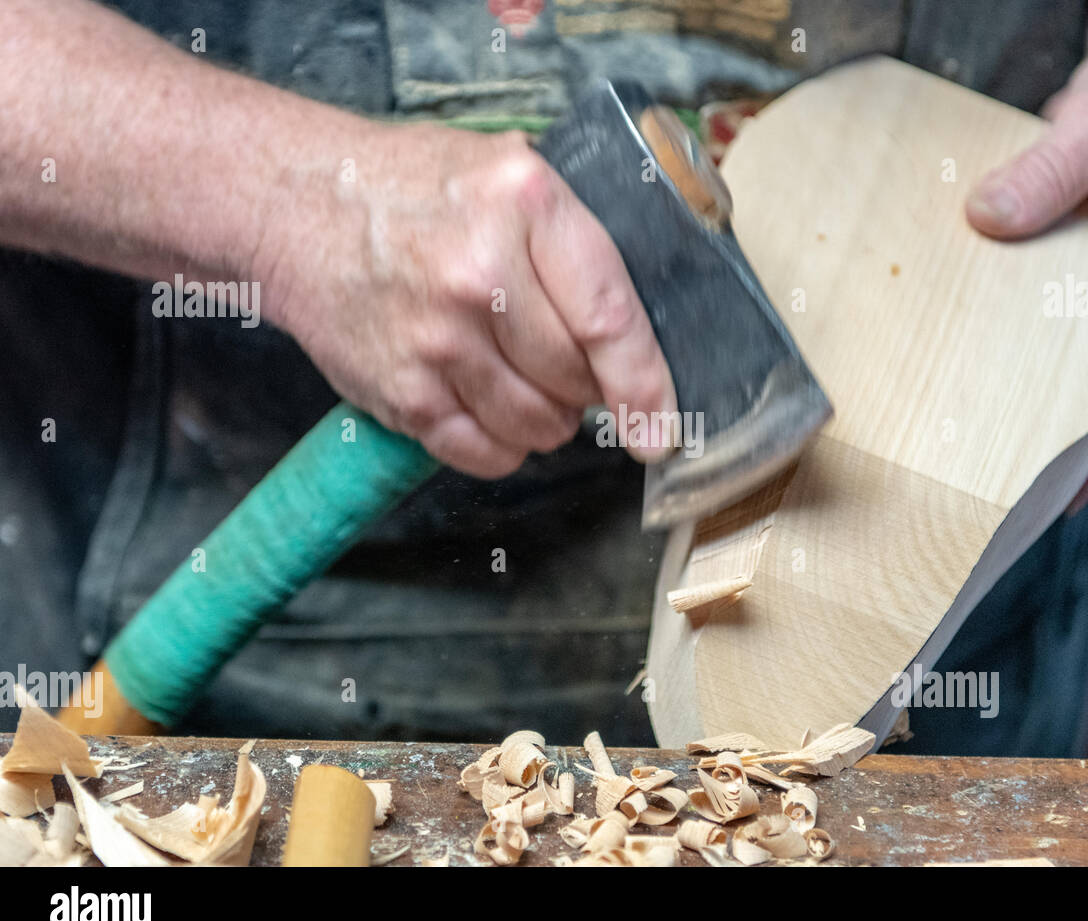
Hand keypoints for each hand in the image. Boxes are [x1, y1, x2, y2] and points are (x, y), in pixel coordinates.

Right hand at [258, 123, 676, 478]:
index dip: (645, 386)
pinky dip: (501, 448)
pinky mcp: (399, 390)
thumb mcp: (507, 169)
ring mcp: (435, 339)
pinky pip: (480, 453)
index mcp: (524, 207)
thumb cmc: (412, 188)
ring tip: (527, 383)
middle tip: (569, 369)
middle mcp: (479, 275)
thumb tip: (639, 332)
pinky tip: (492, 410)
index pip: (610, 320)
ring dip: (547, 422)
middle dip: (588, 391)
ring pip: (535, 425)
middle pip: (574, 380)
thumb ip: (573, 237)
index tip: (661, 428)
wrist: (296, 205)